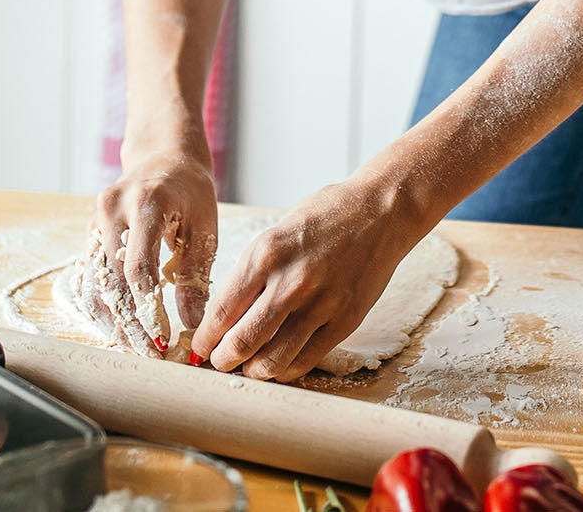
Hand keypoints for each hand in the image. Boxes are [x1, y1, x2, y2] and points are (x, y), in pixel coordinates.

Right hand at [84, 144, 218, 358]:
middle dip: (129, 322)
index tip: (162, 338)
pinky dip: (102, 304)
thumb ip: (195, 274)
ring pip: (93, 282)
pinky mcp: (89, 233)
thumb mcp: (203, 227)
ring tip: (133, 347)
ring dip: (110, 319)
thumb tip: (192, 322)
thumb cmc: (190, 191)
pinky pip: (89, 276)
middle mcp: (111, 211)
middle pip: (112, 280)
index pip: (138, 267)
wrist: (163, 158)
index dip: (148, 308)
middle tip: (148, 353)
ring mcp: (94, 221)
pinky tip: (119, 327)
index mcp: (145, 203)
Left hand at [191, 178, 424, 381]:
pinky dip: (286, 369)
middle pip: (241, 343)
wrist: (381, 211)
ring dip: (254, 370)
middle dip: (223, 360)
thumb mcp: (275, 234)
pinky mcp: (345, 320)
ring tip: (250, 366)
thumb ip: (251, 274)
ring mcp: (321, 304)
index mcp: (265, 255)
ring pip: (272, 361)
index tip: (201, 346)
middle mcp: (290, 282)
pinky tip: (280, 362)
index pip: (220, 313)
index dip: (205, 339)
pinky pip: (306, 360)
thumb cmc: (325, 217)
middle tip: (220, 361)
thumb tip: (224, 317)